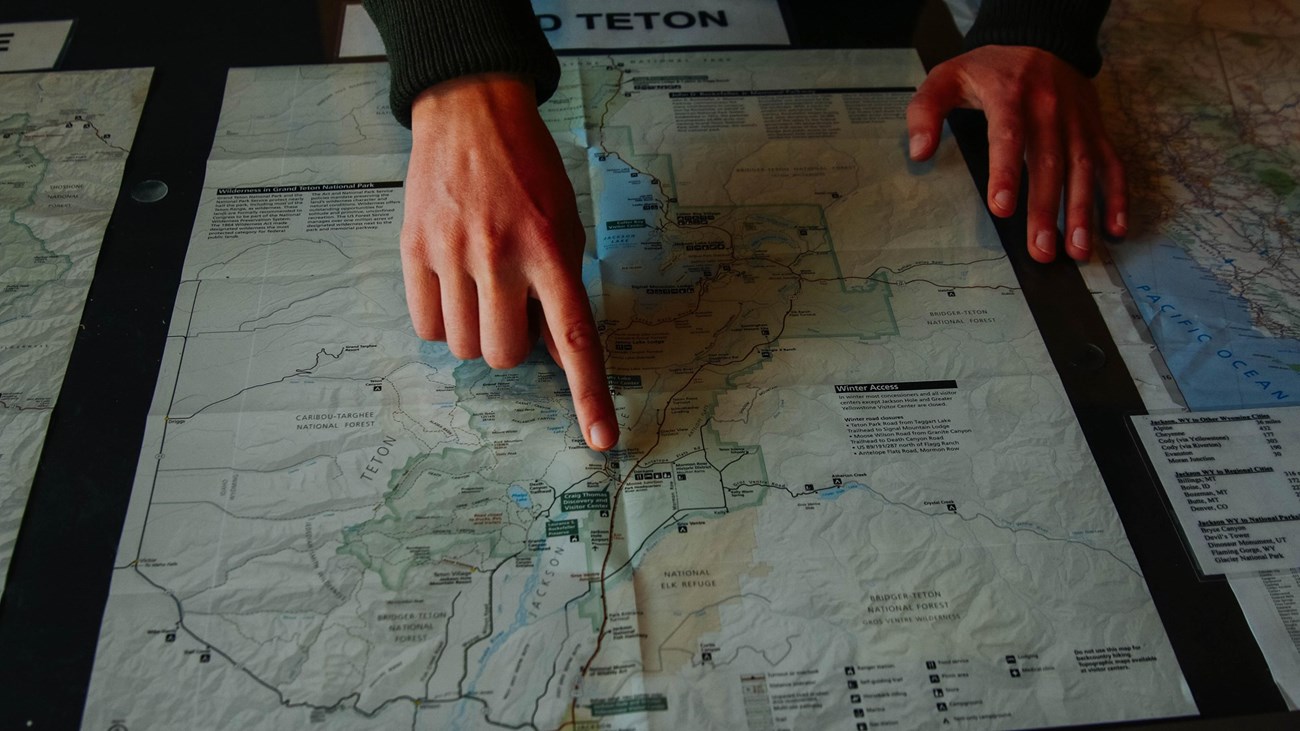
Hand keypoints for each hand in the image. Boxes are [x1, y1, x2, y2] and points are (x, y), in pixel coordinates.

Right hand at [402, 73, 617, 450]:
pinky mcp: (413, 249)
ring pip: (463, 347)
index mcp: (551, 250)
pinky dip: (444, 320)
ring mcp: (452, 252)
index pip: (575, 338)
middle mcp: (500, 255)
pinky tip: (454, 286)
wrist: (472, 113)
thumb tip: (556, 356)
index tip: (601, 440)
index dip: (589, 394)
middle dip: (513, 345)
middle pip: (504, 355)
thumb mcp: (566, 224)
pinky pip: (427, 325)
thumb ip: (562, 290)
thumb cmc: (529, 172)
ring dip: (478, 332)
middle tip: (515, 305)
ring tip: (484, 288)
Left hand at [907, 45, 1126, 262]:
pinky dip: (1116, 196)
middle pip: (1049, 162)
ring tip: (1077, 250)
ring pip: (1083, 168)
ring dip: (1082, 211)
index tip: (1002, 208)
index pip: (1009, 136)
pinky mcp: (1095, 129)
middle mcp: (1049, 108)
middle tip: (1041, 249)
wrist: (1040, 40)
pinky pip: (1111, 163)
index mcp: (1009, 95)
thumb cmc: (988, 70)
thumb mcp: (947, 77)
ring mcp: (1077, 120)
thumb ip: (925, 112)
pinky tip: (1114, 228)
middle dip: (1046, 209)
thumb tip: (919, 152)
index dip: (1006, 172)